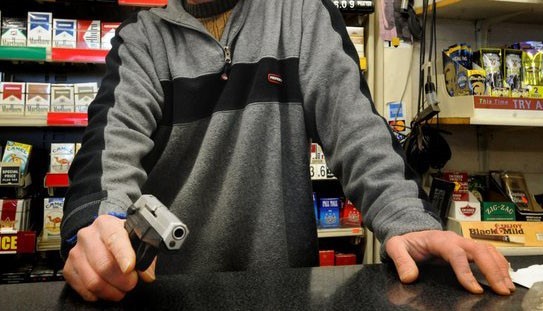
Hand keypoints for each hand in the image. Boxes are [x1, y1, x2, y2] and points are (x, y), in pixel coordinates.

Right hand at [63, 215, 156, 300]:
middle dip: (122, 280)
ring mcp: (76, 252)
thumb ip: (145, 254)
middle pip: (103, 265)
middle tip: (132, 282)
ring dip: (111, 291)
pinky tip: (107, 289)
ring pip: (93, 281)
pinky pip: (83, 289)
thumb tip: (147, 274)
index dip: (123, 255)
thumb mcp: (135, 238)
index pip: (114, 239)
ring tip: (121, 289)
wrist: (99, 237)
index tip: (130, 268)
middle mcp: (88, 236)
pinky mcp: (69, 268)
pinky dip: (98, 294)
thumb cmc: (121, 239)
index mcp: (106, 224)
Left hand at [385, 230, 514, 294]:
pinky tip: (505, 276)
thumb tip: (409, 277)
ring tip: (507, 287)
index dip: (466, 271)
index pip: (456, 254)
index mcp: (438, 239)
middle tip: (501, 290)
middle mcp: (455, 239)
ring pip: (487, 250)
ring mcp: (463, 242)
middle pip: (478, 251)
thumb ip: (401, 260)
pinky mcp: (468, 248)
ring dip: (500, 267)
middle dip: (492, 270)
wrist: (411, 233)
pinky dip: (499, 263)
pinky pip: (488, 252)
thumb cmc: (406, 242)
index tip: (475, 289)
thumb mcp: (395, 247)